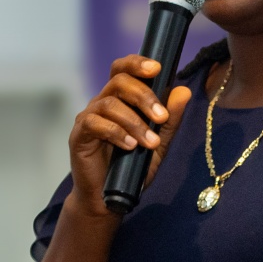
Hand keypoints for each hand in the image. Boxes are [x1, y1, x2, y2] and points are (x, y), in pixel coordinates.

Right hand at [67, 54, 192, 218]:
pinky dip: (115, 132)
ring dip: (134, 121)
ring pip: (109, 103)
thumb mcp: (159, 144)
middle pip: (119, 81)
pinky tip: (130, 146)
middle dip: (144, 96)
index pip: (124, 69)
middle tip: (161, 118)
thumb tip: (183, 91)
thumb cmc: (132, 168)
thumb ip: (170, 120)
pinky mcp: (78, 135)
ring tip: (149, 143)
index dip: (137, 63)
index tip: (157, 68)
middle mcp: (102, 103)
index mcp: (120, 99)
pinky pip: (94, 123)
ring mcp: (88, 118)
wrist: (110, 198)